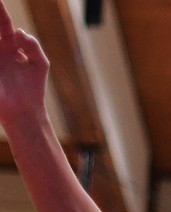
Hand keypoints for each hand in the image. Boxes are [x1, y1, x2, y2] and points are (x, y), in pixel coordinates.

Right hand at [0, 3, 49, 123]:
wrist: (25, 112)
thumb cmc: (33, 88)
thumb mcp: (40, 64)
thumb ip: (33, 45)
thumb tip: (20, 31)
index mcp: (10, 46)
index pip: (4, 25)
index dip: (1, 12)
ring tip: (3, 39)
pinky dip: (0, 51)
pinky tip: (3, 55)